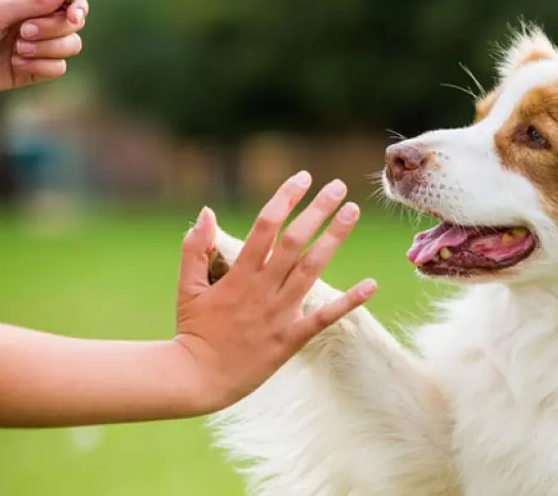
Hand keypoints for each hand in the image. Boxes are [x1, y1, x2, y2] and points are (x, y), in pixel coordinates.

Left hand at [0, 0, 87, 93]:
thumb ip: (34, 2)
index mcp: (31, 3)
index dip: (78, 7)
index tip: (73, 18)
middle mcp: (41, 23)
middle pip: (73, 25)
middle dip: (52, 30)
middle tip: (23, 32)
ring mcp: (42, 46)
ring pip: (71, 47)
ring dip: (46, 50)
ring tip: (18, 50)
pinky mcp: (40, 69)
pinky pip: (59, 68)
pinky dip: (39, 67)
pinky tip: (17, 65)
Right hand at [171, 172, 377, 411]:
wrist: (197, 378)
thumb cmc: (192, 330)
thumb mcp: (187, 287)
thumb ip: (195, 248)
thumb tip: (207, 212)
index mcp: (238, 275)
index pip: (265, 226)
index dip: (285, 199)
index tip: (303, 178)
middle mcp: (262, 289)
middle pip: (295, 241)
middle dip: (318, 210)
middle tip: (339, 186)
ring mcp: (279, 313)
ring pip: (312, 269)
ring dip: (334, 239)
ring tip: (353, 212)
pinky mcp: (291, 338)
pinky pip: (324, 318)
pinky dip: (349, 301)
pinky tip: (371, 284)